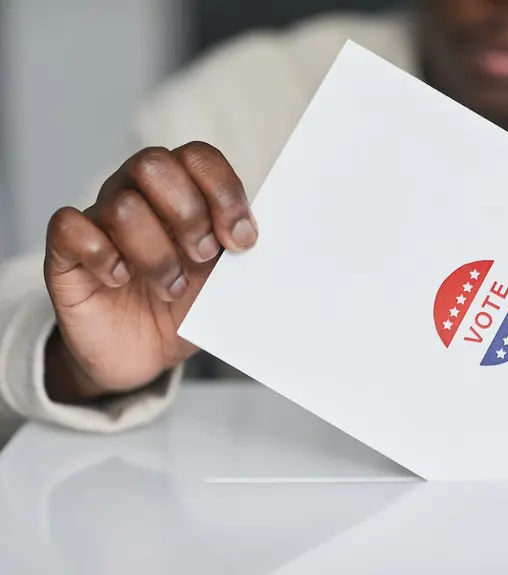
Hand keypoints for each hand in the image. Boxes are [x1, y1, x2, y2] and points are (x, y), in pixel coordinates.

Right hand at [43, 142, 256, 401]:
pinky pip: (70, 227)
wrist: (143, 354)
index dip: (224, 192)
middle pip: (153, 164)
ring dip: (157, 254)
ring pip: (122, 205)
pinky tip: (120, 280)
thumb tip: (263, 241)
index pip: (199, 157)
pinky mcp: (65, 250)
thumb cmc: (186, 307)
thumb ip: (240, 253)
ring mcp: (99, 219)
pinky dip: (104, 257)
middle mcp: (137, 193)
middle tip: (202, 256)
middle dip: (188, 214)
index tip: (241, 241)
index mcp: (181, 191)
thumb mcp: (224, 280)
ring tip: (172, 287)